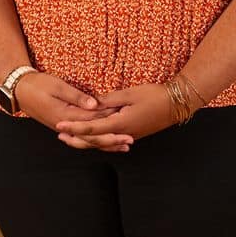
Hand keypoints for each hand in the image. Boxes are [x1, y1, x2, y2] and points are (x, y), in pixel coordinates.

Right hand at [15, 72, 128, 152]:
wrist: (20, 91)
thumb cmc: (38, 85)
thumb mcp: (58, 86)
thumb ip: (77, 97)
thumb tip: (95, 105)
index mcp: (65, 116)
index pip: (92, 121)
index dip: (109, 121)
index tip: (126, 121)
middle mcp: (65, 126)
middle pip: (92, 136)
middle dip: (112, 139)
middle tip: (130, 140)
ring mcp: (64, 128)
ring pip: (88, 140)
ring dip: (106, 143)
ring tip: (123, 146)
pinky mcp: (64, 126)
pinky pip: (82, 137)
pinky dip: (95, 140)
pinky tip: (105, 142)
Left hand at [55, 82, 175, 150]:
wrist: (176, 104)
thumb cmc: (154, 95)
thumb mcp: (130, 93)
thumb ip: (109, 100)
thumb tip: (92, 103)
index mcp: (120, 124)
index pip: (91, 128)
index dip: (74, 127)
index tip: (59, 124)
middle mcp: (123, 134)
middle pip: (94, 140)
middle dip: (75, 137)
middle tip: (59, 133)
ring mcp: (129, 135)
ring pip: (102, 142)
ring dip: (85, 140)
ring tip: (71, 136)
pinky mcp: (133, 133)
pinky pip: (111, 141)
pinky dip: (98, 140)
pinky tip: (93, 138)